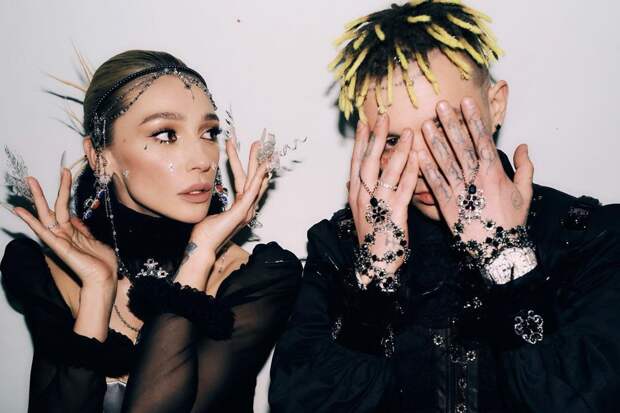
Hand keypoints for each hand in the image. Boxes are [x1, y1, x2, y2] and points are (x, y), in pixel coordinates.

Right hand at [14, 169, 117, 287]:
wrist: (104, 278)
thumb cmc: (103, 263)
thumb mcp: (95, 240)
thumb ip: (85, 229)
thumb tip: (78, 218)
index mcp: (74, 232)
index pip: (65, 207)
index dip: (64, 189)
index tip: (65, 173)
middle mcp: (65, 234)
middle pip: (54, 207)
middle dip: (47, 190)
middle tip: (35, 176)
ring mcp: (60, 239)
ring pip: (47, 214)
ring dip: (39, 197)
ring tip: (30, 181)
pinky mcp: (58, 246)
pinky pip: (42, 231)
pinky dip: (30, 220)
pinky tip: (20, 211)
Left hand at [188, 133, 271, 257]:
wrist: (203, 246)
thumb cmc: (205, 232)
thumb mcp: (212, 211)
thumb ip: (217, 201)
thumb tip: (210, 190)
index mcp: (240, 207)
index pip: (244, 181)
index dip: (245, 165)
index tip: (246, 151)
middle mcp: (247, 208)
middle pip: (253, 178)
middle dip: (255, 159)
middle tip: (258, 142)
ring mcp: (247, 210)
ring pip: (255, 181)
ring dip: (258, 163)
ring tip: (259, 147)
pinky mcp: (242, 212)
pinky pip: (252, 191)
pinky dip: (258, 178)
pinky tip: (261, 168)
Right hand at [348, 114, 417, 288]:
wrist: (374, 266)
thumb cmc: (372, 239)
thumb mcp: (360, 214)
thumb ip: (358, 194)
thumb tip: (351, 180)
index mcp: (355, 195)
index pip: (356, 162)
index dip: (361, 141)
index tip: (365, 122)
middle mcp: (363, 197)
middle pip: (368, 161)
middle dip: (377, 138)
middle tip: (384, 117)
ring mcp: (377, 205)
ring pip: (387, 172)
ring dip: (399, 150)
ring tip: (409, 131)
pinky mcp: (394, 215)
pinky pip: (403, 189)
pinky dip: (411, 172)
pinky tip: (419, 159)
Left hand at [415, 98, 533, 246]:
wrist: (498, 250)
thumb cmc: (512, 221)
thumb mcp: (525, 192)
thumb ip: (525, 167)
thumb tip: (523, 146)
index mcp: (495, 173)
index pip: (482, 140)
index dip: (473, 120)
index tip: (465, 103)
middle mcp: (476, 179)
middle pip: (461, 146)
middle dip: (450, 124)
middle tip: (439, 106)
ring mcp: (461, 191)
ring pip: (445, 162)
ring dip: (434, 142)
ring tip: (424, 125)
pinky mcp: (447, 205)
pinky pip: (435, 183)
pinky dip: (426, 169)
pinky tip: (417, 155)